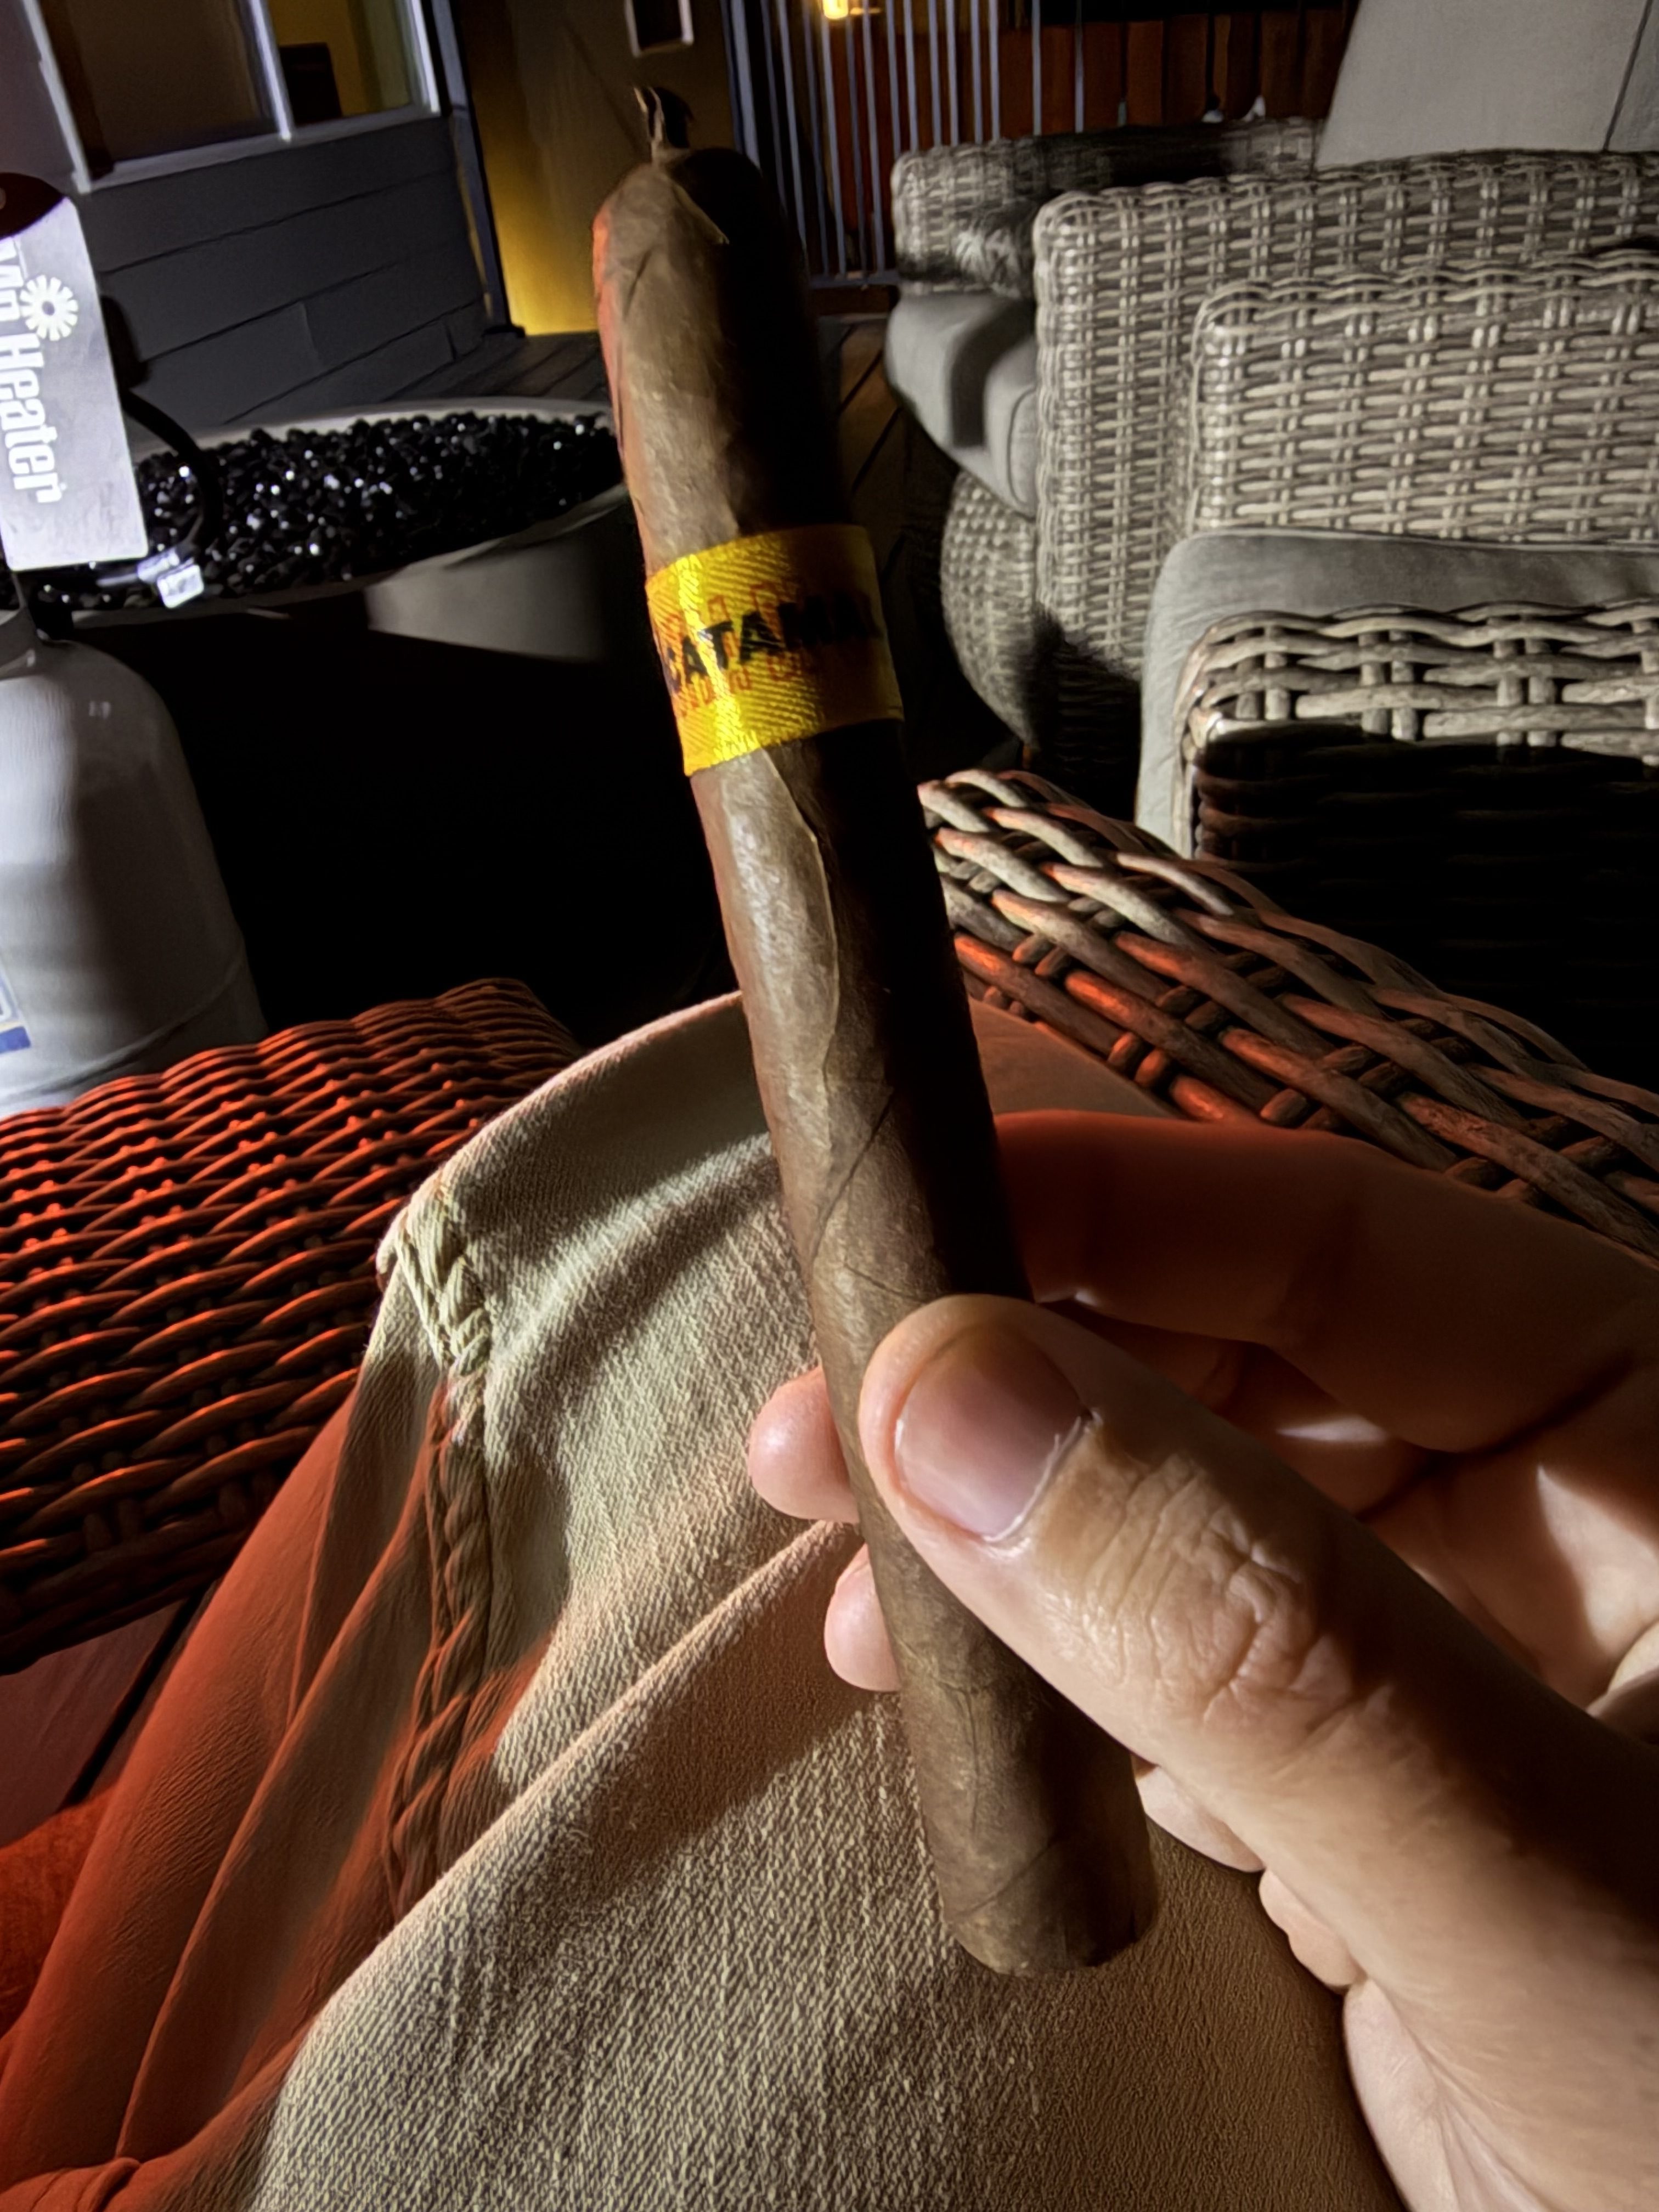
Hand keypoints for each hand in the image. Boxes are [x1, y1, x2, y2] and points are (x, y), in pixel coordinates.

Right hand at [748, 1114, 1658, 2211]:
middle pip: (1233, 1354)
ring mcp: (1464, 1645)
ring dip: (1011, 1543)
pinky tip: (970, 1705)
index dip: (1097, 1209)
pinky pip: (1192, 1666)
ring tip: (866, 1601)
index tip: (884, 1235)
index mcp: (1658, 1427)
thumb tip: (957, 1397)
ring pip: (1190, 1513)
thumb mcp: (1541, 1889)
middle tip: (814, 1441)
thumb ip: (1268, 1644)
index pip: (1336, 1233)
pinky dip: (1066, 1678)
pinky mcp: (1385, 1780)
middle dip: (1015, 1386)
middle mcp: (1562, 1504)